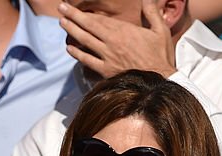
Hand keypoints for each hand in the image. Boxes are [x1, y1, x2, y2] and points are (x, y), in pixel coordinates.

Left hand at [58, 0, 176, 79]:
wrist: (160, 80)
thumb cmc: (160, 56)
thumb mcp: (160, 30)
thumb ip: (152, 12)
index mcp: (123, 31)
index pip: (98, 20)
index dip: (84, 13)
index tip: (72, 7)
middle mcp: (112, 42)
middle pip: (88, 27)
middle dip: (73, 17)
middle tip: (61, 9)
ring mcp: (107, 57)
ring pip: (85, 42)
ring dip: (72, 31)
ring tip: (62, 23)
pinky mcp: (106, 71)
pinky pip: (88, 61)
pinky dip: (78, 54)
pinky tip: (70, 48)